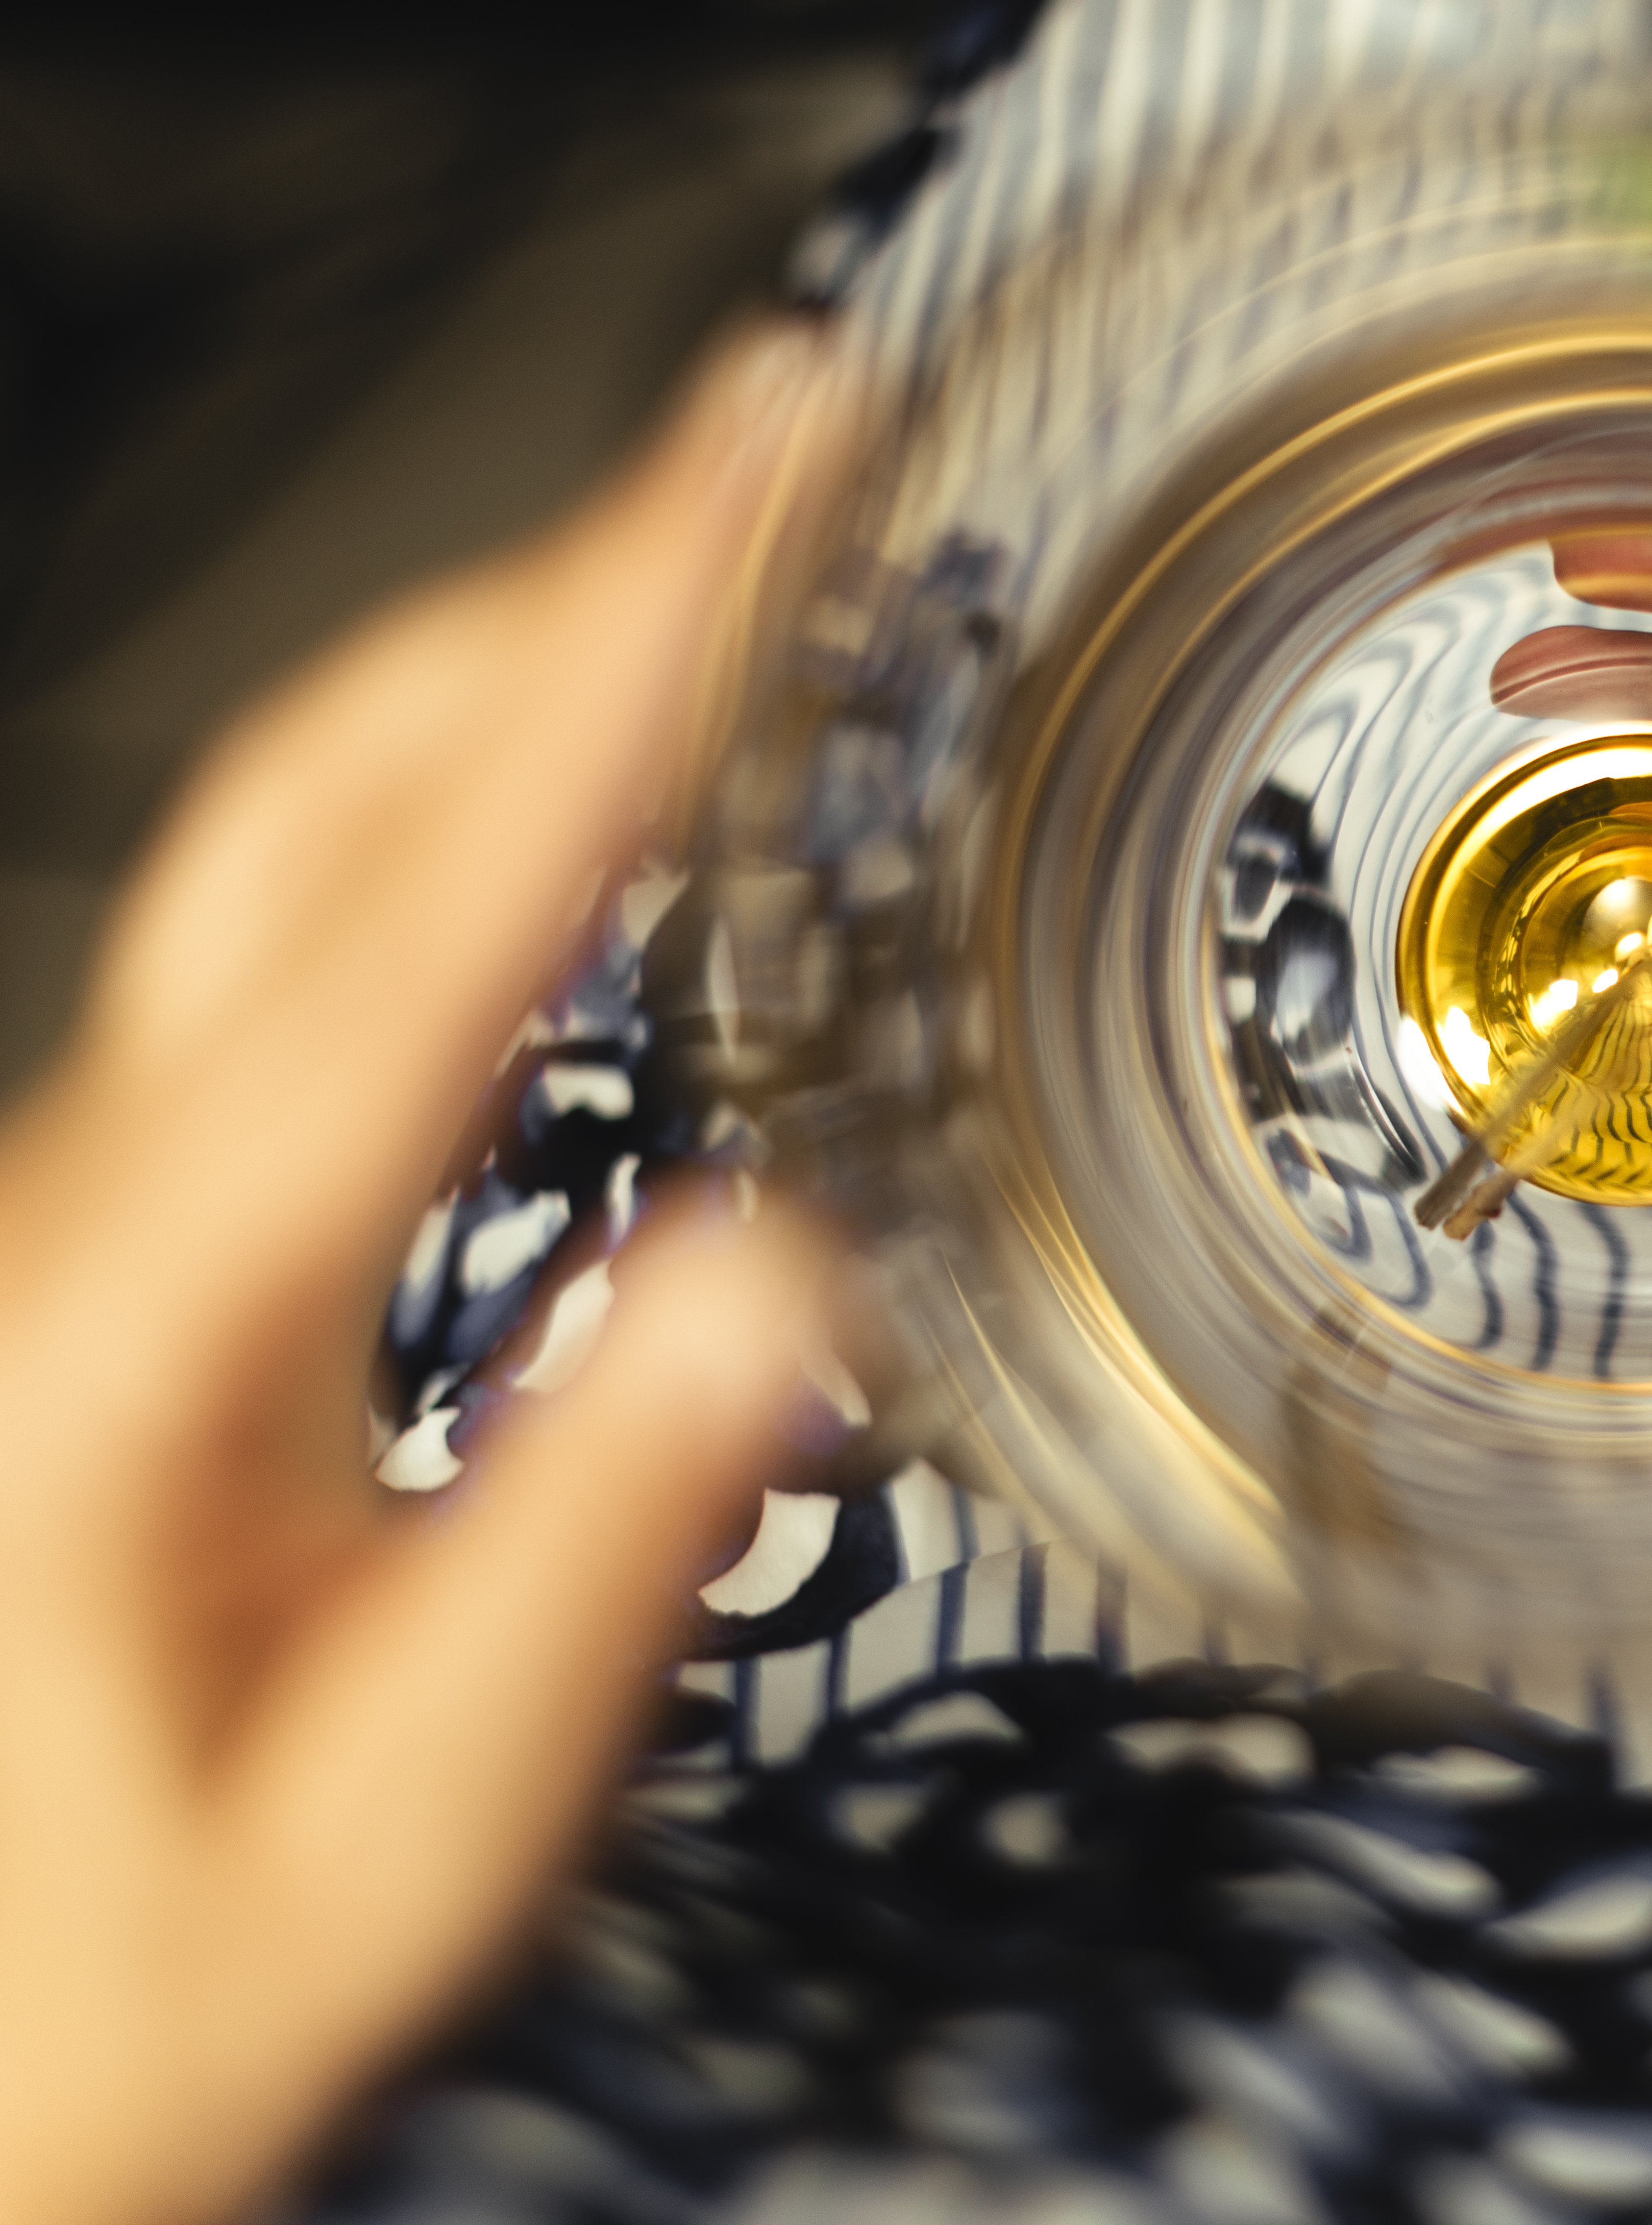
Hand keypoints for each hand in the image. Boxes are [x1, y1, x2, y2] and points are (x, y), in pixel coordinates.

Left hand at [0, 326, 846, 2224]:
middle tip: (773, 444)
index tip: (752, 470)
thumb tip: (784, 1279)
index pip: (429, 914)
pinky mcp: (131, 1235)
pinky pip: (304, 945)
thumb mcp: (384, 1841)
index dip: (613, 661)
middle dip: (566, 584)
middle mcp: (91, 1216)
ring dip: (508, 670)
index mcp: (144, 1329)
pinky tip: (581, 803)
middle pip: (328, 797)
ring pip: (296, 841)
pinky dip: (470, 810)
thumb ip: (584, 1553)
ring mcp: (93, 1207)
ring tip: (708, 564)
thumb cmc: (102, 1984)